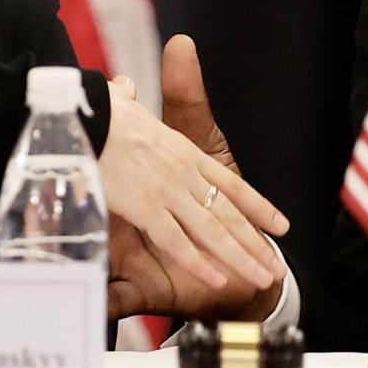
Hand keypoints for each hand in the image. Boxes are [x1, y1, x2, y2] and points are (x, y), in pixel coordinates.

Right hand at [98, 35, 288, 317]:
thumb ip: (131, 102)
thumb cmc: (101, 109)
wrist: (86, 109)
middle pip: (229, 214)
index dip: (257, 206)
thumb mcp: (124, 103)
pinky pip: (178, 241)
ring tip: (262, 279)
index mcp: (185, 151)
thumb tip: (126, 87)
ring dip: (239, 258)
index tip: (281, 225)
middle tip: (276, 267)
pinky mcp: (145, 207)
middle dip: (255, 244)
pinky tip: (218, 279)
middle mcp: (183, 172)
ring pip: (212, 231)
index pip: (231, 185)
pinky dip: (199, 262)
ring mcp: (167, 190)